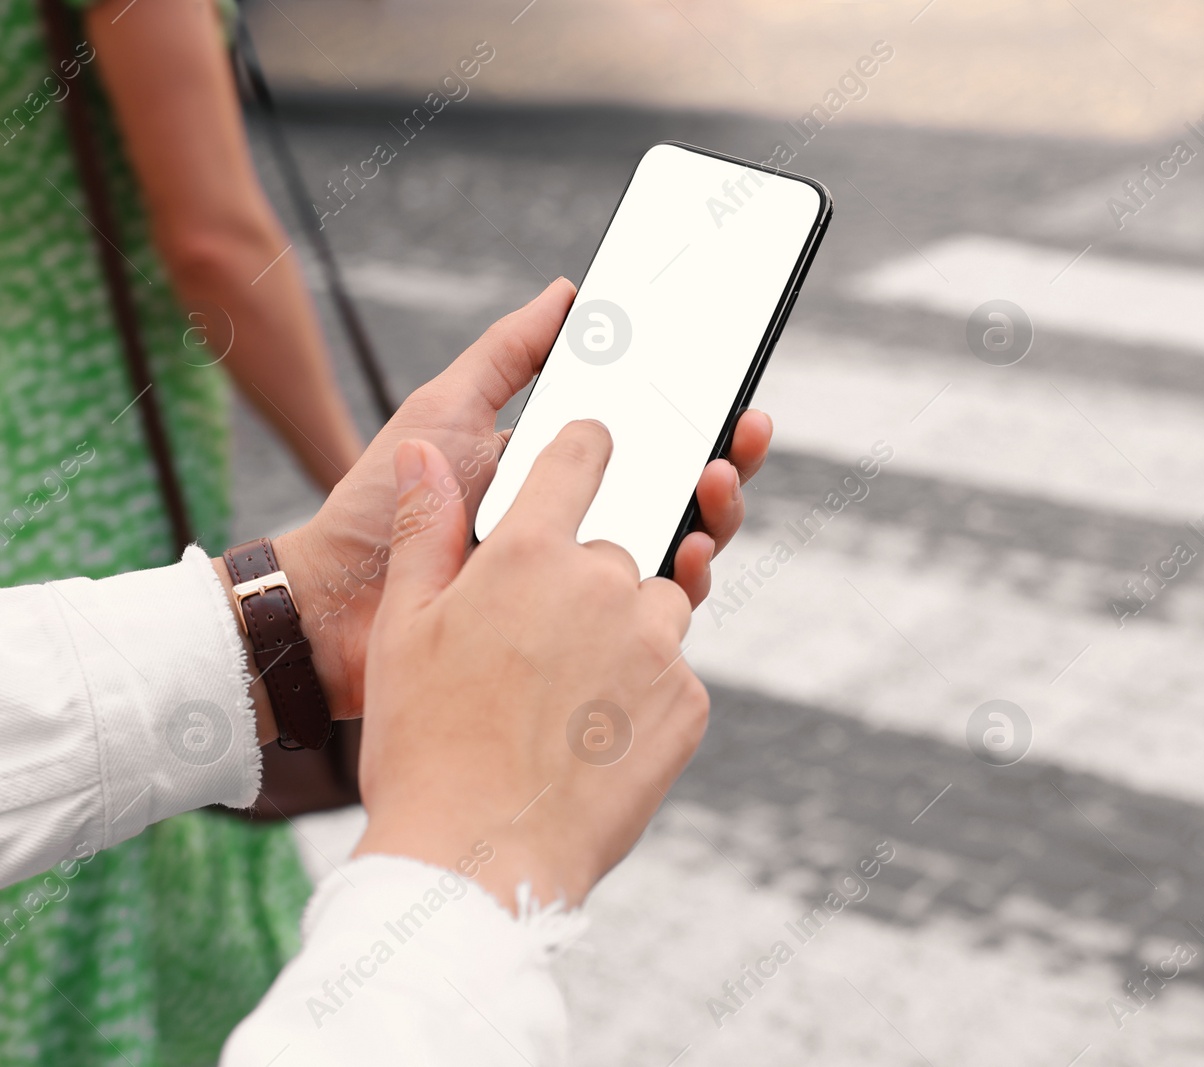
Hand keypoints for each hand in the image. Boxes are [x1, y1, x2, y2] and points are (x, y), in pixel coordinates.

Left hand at [251, 279, 770, 733]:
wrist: (334, 610)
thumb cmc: (380, 507)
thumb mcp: (447, 409)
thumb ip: (509, 353)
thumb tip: (568, 290)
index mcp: (560, 473)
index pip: (651, 440)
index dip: (700, 416)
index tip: (733, 387)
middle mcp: (585, 526)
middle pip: (683, 491)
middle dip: (729, 458)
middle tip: (746, 428)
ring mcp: (586, 584)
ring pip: (683, 547)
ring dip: (718, 512)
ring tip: (717, 479)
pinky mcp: (582, 642)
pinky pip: (656, 614)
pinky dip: (688, 579)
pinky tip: (691, 550)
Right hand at [353, 428, 708, 908]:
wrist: (477, 859)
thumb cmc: (426, 744)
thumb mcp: (405, 627)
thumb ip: (425, 527)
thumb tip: (424, 454)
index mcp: (532, 552)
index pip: (581, 456)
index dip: (588, 446)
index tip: (593, 450)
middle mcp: (607, 582)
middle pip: (616, 552)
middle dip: (585, 587)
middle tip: (533, 653)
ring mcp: (657, 643)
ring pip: (654, 610)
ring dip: (622, 636)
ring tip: (560, 700)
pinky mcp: (689, 702)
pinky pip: (672, 676)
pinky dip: (642, 696)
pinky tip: (590, 738)